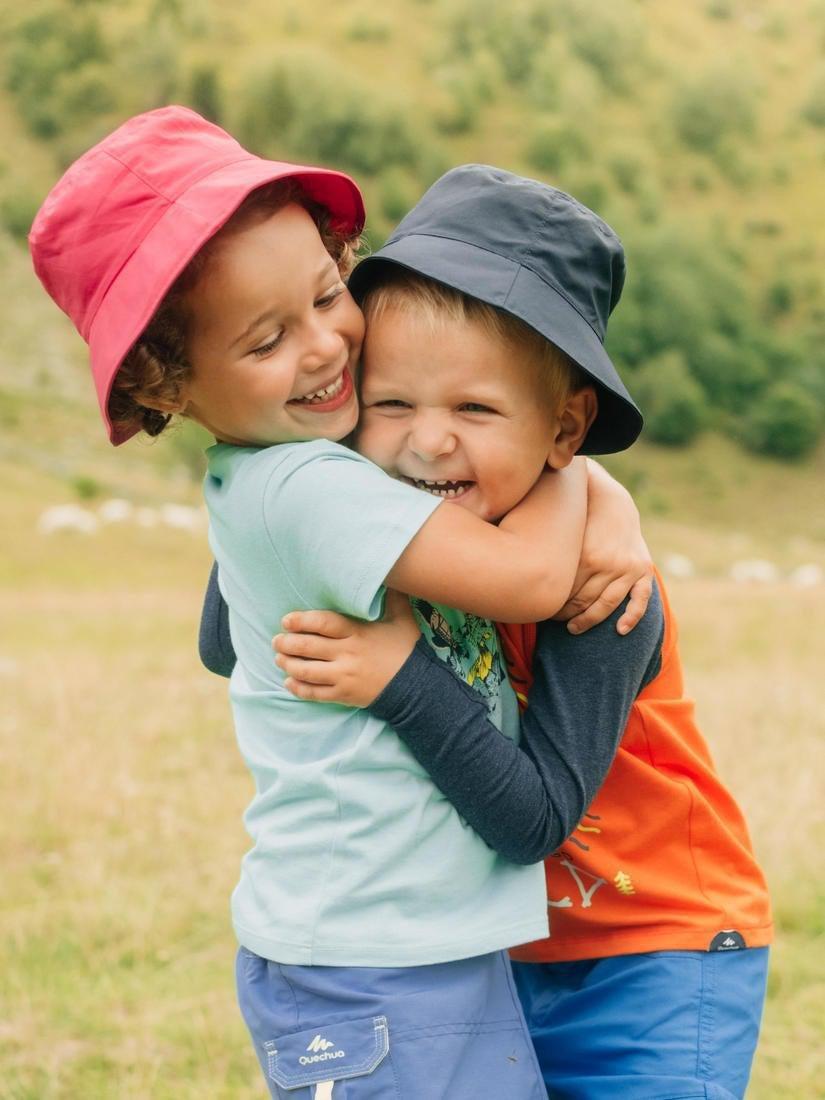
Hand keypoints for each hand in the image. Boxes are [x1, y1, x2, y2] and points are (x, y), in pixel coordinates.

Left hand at [273, 589, 420, 705]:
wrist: (417, 687)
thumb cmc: (407, 650)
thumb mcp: (403, 620)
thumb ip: (393, 598)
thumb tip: (390, 574)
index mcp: (358, 633)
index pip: (324, 623)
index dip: (302, 620)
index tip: (286, 620)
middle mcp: (348, 654)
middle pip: (308, 647)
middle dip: (287, 643)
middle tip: (276, 640)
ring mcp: (344, 676)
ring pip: (307, 671)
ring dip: (288, 664)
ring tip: (279, 659)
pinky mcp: (344, 695)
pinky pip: (315, 693)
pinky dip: (298, 688)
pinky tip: (289, 682)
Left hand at [555, 460, 653, 634]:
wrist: (610, 496)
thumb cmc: (574, 512)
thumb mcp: (556, 525)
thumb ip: (538, 543)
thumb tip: (497, 546)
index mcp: (585, 556)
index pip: (563, 594)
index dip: (550, 606)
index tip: (540, 610)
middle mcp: (608, 564)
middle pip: (582, 602)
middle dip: (566, 615)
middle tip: (554, 620)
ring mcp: (627, 568)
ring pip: (606, 605)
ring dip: (589, 621)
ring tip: (574, 628)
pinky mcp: (643, 568)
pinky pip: (640, 599)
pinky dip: (631, 617)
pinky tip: (619, 630)